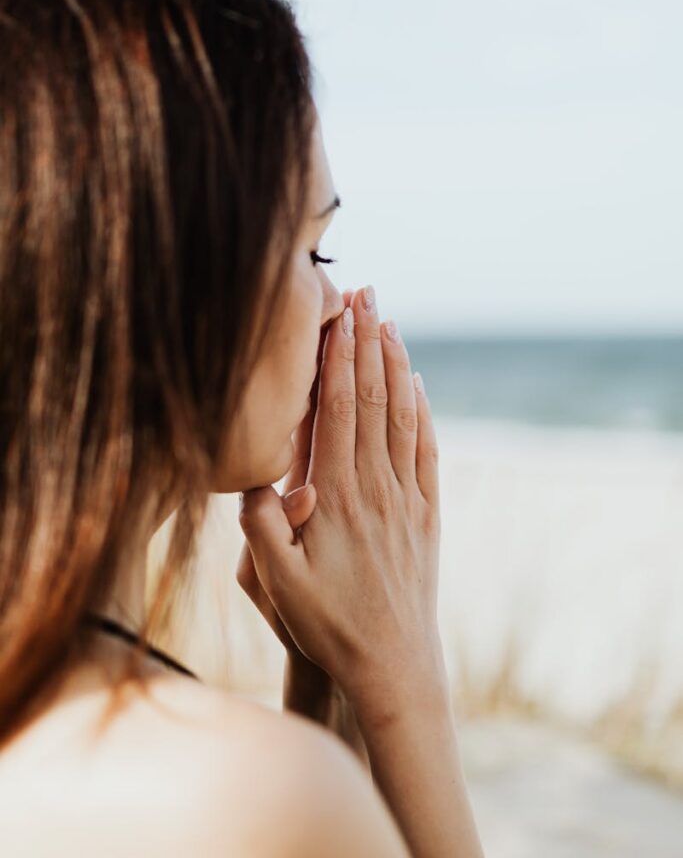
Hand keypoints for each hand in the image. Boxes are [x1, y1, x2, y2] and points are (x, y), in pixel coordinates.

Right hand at [238, 284, 443, 710]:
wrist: (394, 666)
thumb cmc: (327, 626)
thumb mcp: (277, 585)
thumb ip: (261, 529)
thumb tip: (251, 477)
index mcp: (337, 497)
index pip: (339, 411)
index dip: (339, 359)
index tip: (340, 315)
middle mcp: (376, 488)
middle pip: (374, 399)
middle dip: (369, 342)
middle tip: (367, 293)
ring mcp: (406, 500)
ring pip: (402, 417)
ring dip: (396, 365)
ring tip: (390, 321)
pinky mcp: (426, 516)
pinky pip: (426, 451)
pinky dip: (423, 412)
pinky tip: (419, 386)